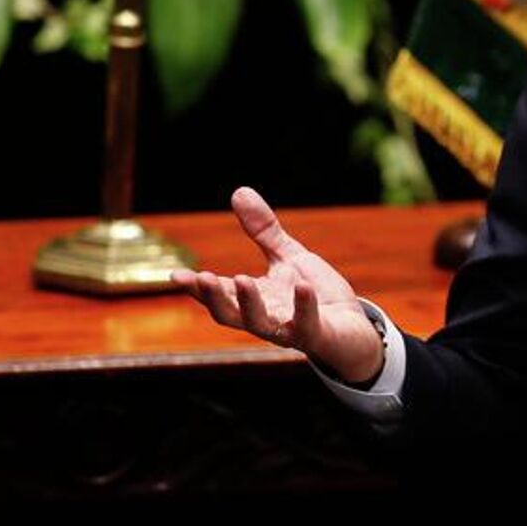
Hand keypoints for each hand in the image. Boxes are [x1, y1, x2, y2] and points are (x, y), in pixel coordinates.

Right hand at [171, 186, 384, 383]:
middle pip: (230, 315)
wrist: (352, 327)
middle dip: (213, 298)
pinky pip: (306, 323)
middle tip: (199, 278)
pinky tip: (303, 286)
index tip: (175, 275)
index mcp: (255, 299)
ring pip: (260, 324)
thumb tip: (239, 191)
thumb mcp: (287, 257)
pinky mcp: (316, 334)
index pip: (220, 294)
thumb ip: (264, 231)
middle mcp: (266, 318)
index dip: (197, 287)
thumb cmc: (316, 294)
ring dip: (248, 304)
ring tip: (240, 279)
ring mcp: (289, 329)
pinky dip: (303, 306)